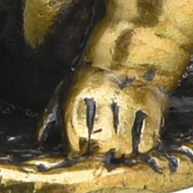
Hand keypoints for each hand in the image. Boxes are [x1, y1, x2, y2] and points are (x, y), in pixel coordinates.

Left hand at [48, 64, 169, 159]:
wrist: (133, 42)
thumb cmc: (95, 71)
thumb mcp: (66, 87)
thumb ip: (50, 116)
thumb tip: (40, 141)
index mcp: (76, 101)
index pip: (73, 148)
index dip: (78, 151)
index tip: (82, 146)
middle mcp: (101, 105)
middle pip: (98, 151)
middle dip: (99, 151)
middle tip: (103, 142)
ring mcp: (128, 106)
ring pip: (122, 150)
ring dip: (120, 150)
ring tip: (119, 138)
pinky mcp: (152, 105)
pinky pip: (145, 143)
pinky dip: (140, 145)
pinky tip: (136, 134)